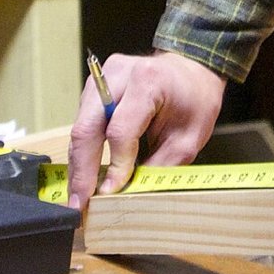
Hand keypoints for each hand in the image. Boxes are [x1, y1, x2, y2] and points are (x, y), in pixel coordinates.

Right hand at [67, 51, 225, 209]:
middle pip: (87, 128)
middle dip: (81, 171)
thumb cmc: (195, 101)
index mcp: (148, 81)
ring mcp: (104, 77)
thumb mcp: (188, 138)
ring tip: (79, 194)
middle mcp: (119, 74)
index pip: (120, 130)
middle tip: (78, 204)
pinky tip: (86, 172)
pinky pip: (83, 121)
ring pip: (79, 126)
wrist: (193, 70)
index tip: (109, 193)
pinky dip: (84, 149)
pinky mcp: (96, 85)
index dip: (115, 165)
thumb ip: (158, 165)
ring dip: (78, 163)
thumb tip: (126, 193)